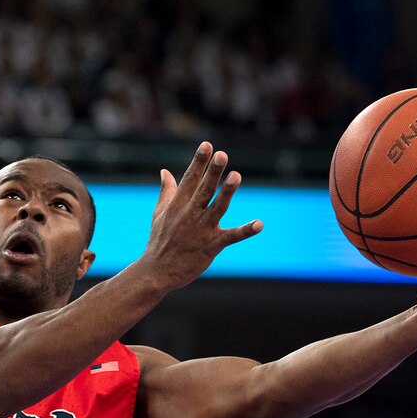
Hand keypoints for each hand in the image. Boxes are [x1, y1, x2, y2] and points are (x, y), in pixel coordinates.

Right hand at [142, 141, 262, 288]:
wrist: (156, 272)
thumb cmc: (159, 242)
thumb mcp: (159, 214)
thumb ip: (166, 192)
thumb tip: (164, 171)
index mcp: (177, 206)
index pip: (189, 179)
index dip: (199, 162)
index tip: (207, 145)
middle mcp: (189, 215)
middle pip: (204, 190)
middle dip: (212, 172)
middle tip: (222, 154)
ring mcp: (201, 230)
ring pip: (217, 208)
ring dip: (227, 192)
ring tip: (236, 176)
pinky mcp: (212, 246)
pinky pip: (231, 237)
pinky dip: (245, 231)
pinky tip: (259, 224)